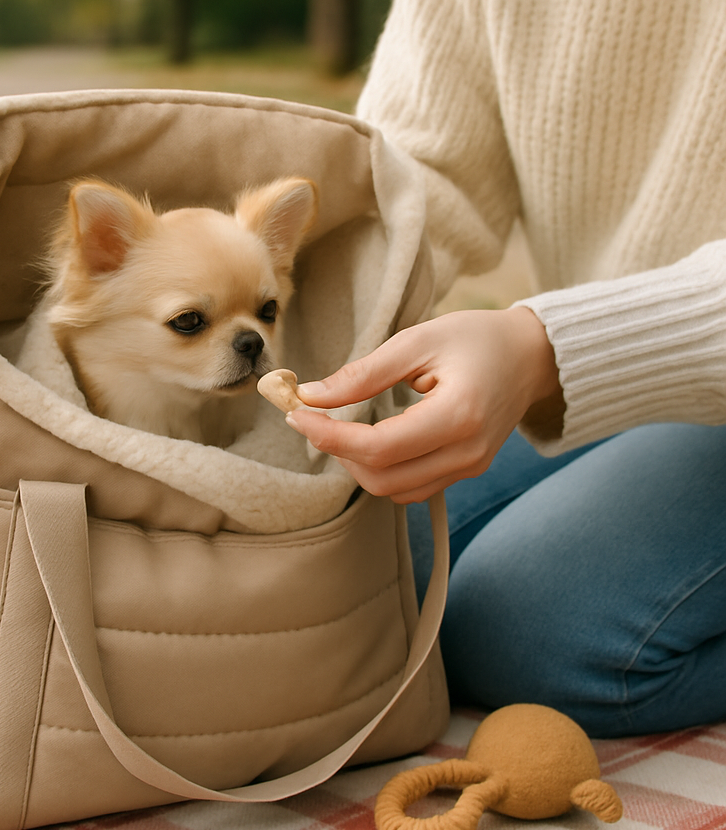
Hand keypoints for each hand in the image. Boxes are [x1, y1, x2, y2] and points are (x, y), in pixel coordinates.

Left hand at [286, 307, 560, 502]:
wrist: (530, 357)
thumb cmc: (476, 339)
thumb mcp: (417, 341)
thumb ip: (363, 373)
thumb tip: (312, 395)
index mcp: (458, 416)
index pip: (379, 447)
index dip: (331, 436)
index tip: (298, 413)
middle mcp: (467, 452)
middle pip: (383, 477)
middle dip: (339, 452)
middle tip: (314, 418)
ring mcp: (470, 467)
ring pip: (395, 490)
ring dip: (357, 465)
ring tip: (339, 428)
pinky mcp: (467, 470)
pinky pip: (413, 487)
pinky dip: (382, 471)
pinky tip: (369, 441)